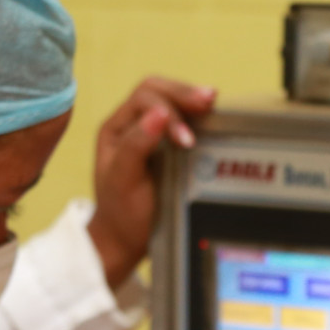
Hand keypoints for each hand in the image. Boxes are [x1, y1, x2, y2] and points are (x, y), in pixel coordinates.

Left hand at [86, 77, 215, 288]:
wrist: (126, 239)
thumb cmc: (122, 212)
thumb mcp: (124, 181)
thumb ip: (137, 145)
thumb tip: (159, 113)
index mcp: (116, 129)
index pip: (144, 100)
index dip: (169, 113)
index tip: (186, 141)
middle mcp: (131, 125)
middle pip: (157, 90)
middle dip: (182, 93)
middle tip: (209, 100)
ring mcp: (149, 132)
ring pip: (170, 99)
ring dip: (190, 98)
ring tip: (213, 100)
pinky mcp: (167, 144)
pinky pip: (182, 118)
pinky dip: (196, 114)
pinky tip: (211, 114)